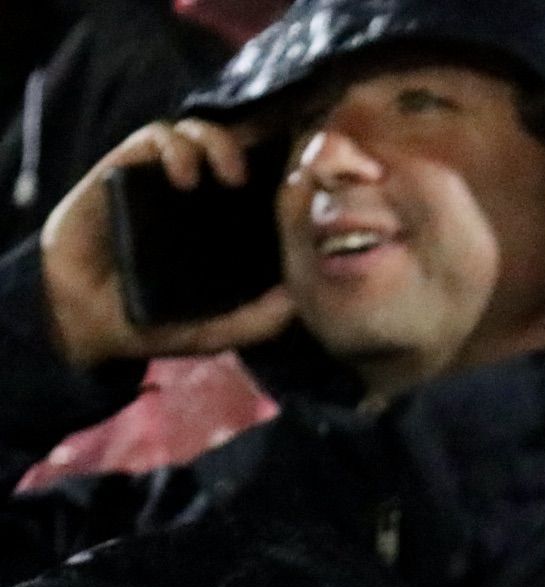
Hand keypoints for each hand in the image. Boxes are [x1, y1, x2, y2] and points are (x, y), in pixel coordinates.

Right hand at [37, 119, 295, 370]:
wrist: (84, 319)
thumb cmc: (149, 322)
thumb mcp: (214, 331)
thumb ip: (255, 321)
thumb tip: (297, 300)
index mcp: (219, 229)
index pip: (256, 187)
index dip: (278, 176)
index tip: (298, 189)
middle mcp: (193, 199)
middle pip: (229, 150)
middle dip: (252, 151)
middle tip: (259, 181)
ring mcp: (158, 181)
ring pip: (194, 133)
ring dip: (216, 141)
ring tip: (227, 174)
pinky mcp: (123, 170)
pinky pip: (153, 138)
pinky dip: (174, 145)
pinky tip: (182, 173)